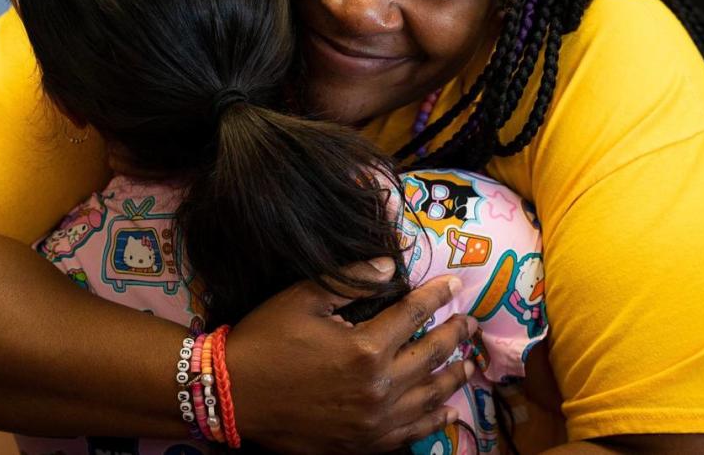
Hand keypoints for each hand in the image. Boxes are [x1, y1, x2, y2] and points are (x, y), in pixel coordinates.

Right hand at [226, 258, 475, 453]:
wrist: (232, 396)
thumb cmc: (265, 340)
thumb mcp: (303, 298)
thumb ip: (351, 281)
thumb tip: (389, 266)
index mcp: (365, 348)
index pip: (413, 315)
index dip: (436, 297)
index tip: (454, 285)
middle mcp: (378, 388)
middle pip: (431, 356)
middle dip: (455, 336)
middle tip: (470, 323)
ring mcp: (374, 421)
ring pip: (429, 398)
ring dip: (453, 377)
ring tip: (468, 363)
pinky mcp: (363, 444)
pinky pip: (411, 433)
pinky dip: (433, 420)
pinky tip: (446, 410)